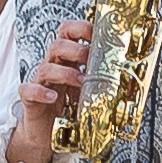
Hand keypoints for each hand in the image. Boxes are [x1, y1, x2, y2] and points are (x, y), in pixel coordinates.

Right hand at [1, 12, 93, 162]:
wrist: (46, 134)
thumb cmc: (69, 110)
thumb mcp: (89, 94)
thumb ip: (103, 85)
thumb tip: (132, 81)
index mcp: (68, 61)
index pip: (69, 33)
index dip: (82, 28)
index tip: (99, 33)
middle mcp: (53, 67)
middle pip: (57, 44)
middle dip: (76, 49)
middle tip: (90, 59)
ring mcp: (40, 82)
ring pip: (46, 66)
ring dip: (66, 72)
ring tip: (81, 81)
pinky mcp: (30, 99)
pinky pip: (29, 89)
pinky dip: (40, 91)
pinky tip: (53, 97)